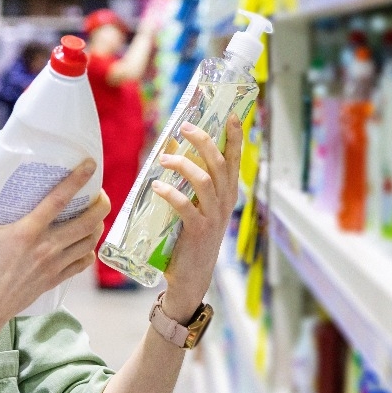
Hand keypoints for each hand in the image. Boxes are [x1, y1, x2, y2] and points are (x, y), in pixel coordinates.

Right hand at [0, 160, 110, 325]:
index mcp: (27, 232)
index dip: (78, 180)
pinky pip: (82, 264)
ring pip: (89, 243)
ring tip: (95, 215)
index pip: (59, 200)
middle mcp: (46, 248)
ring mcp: (53, 266)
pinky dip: (89, 251)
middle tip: (99, 193)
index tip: (90, 165)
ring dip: (97, 226)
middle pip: (88, 223)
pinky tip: (85, 244)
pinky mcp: (54, 280)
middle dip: (101, 204)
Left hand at [152, 115, 243, 320]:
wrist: (191, 278)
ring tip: (163, 159)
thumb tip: (169, 148)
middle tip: (185, 127)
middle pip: (219, 164)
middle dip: (204, 141)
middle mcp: (225, 202)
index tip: (233, 115)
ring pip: (205, 181)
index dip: (235, 137)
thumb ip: (188, 181)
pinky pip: (186, 207)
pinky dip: (171, 194)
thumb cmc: (189, 237)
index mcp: (227, 193)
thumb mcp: (194, 206)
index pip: (234, 160)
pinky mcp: (198, 232)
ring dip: (183, 165)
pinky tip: (157, 186)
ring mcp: (214, 218)